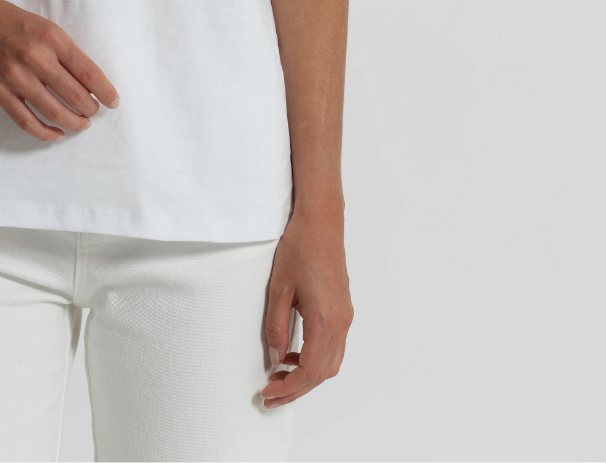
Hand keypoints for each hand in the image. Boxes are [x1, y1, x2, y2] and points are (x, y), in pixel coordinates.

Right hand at [0, 0, 119, 140]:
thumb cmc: (9, 19)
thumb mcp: (43, 25)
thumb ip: (64, 51)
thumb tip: (87, 81)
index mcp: (51, 37)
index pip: (87, 71)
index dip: (105, 90)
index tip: (114, 101)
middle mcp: (35, 57)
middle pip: (74, 95)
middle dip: (90, 108)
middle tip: (96, 112)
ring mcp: (15, 76)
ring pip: (53, 111)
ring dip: (73, 122)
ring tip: (82, 124)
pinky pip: (25, 120)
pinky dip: (44, 132)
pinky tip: (56, 134)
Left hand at [260, 206, 352, 407]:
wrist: (321, 221)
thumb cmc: (300, 248)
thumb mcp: (279, 288)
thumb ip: (276, 326)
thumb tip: (277, 357)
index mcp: (325, 319)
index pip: (311, 371)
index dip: (290, 388)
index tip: (270, 393)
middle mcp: (341, 322)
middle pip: (323, 372)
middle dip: (298, 388)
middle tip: (272, 393)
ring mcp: (345, 316)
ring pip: (331, 362)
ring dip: (308, 375)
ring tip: (281, 375)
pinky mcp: (344, 309)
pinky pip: (333, 345)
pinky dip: (316, 358)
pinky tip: (295, 353)